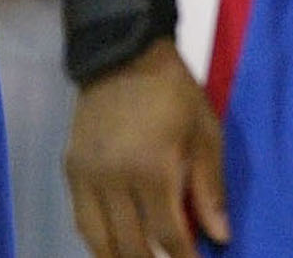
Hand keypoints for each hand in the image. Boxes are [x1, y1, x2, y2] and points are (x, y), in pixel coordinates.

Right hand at [66, 47, 230, 257]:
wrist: (122, 55)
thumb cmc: (174, 93)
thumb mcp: (205, 133)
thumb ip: (209, 188)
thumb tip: (220, 236)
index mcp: (153, 169)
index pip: (167, 234)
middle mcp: (114, 180)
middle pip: (130, 245)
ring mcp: (88, 178)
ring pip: (99, 241)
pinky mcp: (72, 171)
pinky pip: (82, 221)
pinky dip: (98, 240)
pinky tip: (114, 246)